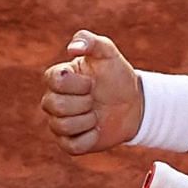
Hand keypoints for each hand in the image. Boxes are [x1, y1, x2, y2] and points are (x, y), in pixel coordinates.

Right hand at [39, 29, 142, 155]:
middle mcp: (52, 100)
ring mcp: (59, 123)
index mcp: (57, 78)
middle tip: (96, 99)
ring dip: (88, 120)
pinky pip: (72, 146)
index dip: (77, 83)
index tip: (92, 81)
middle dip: (84, 102)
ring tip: (97, 113)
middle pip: (56, 106)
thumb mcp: (108, 53)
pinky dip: (90, 138)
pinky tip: (97, 129)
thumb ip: (90, 42)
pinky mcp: (70, 143)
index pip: (54, 80)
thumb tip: (72, 48)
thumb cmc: (117, 76)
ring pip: (63, 126)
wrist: (134, 104)